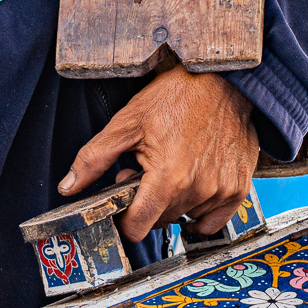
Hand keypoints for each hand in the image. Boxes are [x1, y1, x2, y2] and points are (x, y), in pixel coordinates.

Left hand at [57, 65, 259, 241]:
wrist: (223, 80)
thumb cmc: (175, 96)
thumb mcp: (127, 121)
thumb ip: (94, 158)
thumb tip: (68, 187)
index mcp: (167, 177)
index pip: (138, 227)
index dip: (125, 219)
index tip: (124, 204)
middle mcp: (198, 189)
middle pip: (160, 221)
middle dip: (147, 203)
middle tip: (146, 171)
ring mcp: (222, 191)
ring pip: (185, 217)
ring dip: (173, 203)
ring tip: (171, 169)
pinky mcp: (239, 188)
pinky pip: (215, 221)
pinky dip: (200, 210)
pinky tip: (193, 185)